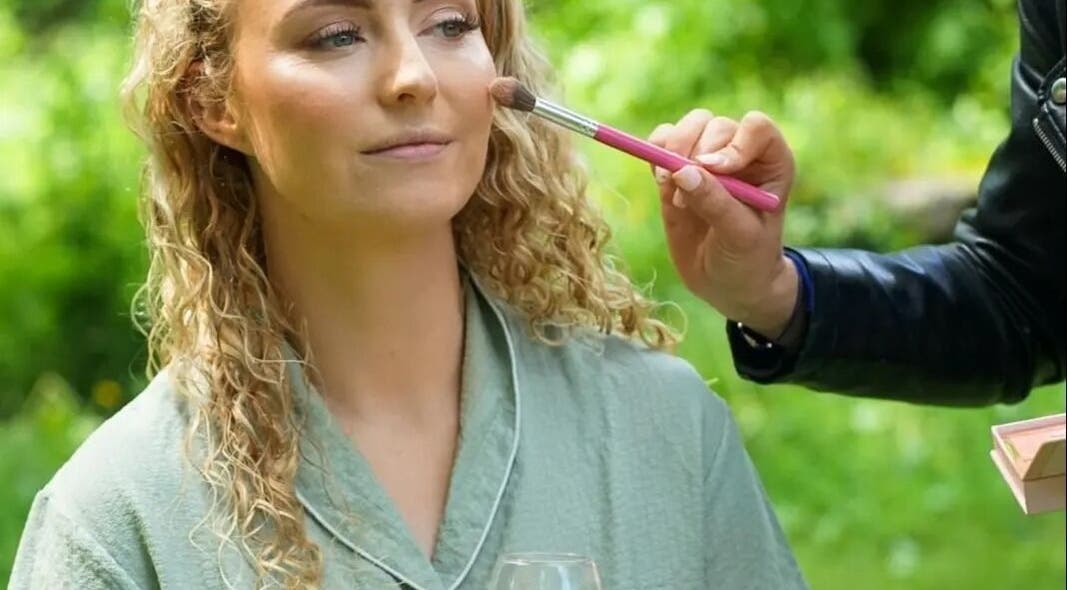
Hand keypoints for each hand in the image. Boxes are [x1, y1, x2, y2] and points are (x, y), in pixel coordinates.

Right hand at [648, 109, 797, 337]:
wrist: (726, 283)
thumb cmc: (747, 259)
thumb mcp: (738, 235)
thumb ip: (715, 202)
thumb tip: (681, 171)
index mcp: (771, 162)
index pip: (755, 127)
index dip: (733, 144)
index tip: (717, 172)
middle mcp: (740, 153)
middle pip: (713, 126)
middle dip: (694, 153)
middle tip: (686, 192)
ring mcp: (706, 159)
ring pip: (687, 127)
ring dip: (673, 151)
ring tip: (672, 190)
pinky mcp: (678, 169)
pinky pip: (661, 142)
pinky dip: (654, 154)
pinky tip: (661, 182)